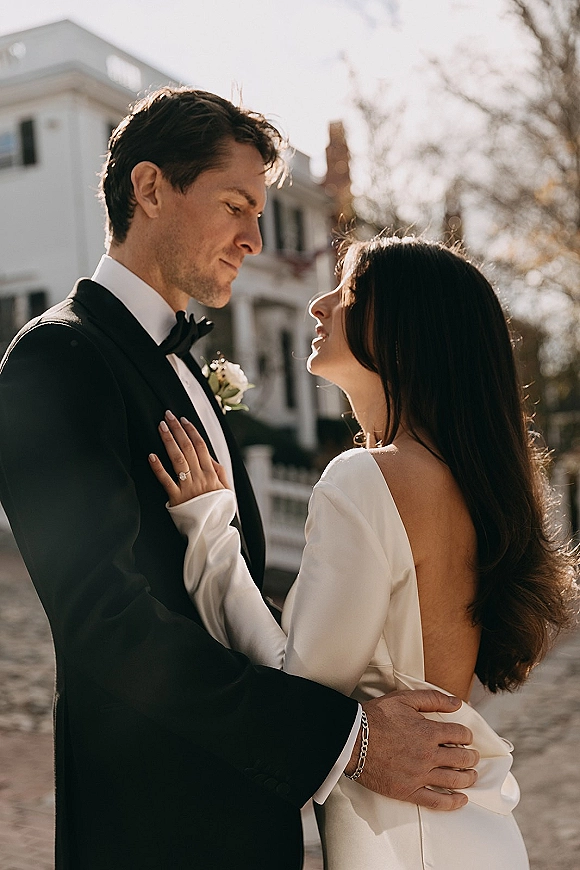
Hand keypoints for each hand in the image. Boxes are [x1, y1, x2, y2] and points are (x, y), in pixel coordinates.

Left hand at [149, 410, 229, 505]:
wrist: (214, 533)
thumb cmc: (219, 511)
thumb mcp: (226, 490)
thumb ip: (219, 471)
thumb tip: (210, 456)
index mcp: (212, 473)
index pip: (201, 446)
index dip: (191, 431)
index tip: (183, 419)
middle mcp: (200, 477)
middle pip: (188, 448)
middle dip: (178, 429)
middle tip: (167, 415)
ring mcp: (188, 487)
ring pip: (178, 459)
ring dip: (169, 441)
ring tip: (161, 427)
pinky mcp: (177, 499)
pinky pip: (166, 481)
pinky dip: (158, 467)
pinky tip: (151, 455)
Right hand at [345, 690, 478, 810]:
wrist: (352, 740)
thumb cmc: (375, 718)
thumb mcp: (404, 699)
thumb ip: (432, 699)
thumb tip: (456, 703)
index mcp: (429, 732)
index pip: (460, 735)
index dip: (466, 736)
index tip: (465, 738)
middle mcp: (428, 755)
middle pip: (461, 759)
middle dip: (471, 757)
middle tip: (473, 757)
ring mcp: (419, 775)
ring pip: (454, 780)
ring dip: (468, 778)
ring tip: (471, 775)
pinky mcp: (408, 791)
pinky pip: (436, 801)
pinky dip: (452, 802)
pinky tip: (461, 799)